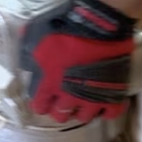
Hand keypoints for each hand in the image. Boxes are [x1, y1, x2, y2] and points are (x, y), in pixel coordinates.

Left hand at [20, 0, 135, 124]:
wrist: (100, 23)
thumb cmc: (66, 26)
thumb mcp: (36, 34)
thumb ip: (29, 52)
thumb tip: (27, 62)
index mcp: (48, 84)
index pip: (39, 106)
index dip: (40, 102)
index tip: (43, 96)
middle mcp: (69, 96)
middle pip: (61, 115)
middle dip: (59, 108)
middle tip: (63, 98)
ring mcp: (93, 97)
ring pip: (84, 117)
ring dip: (81, 110)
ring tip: (83, 99)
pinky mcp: (114, 93)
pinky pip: (111, 113)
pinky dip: (106, 110)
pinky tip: (103, 101)